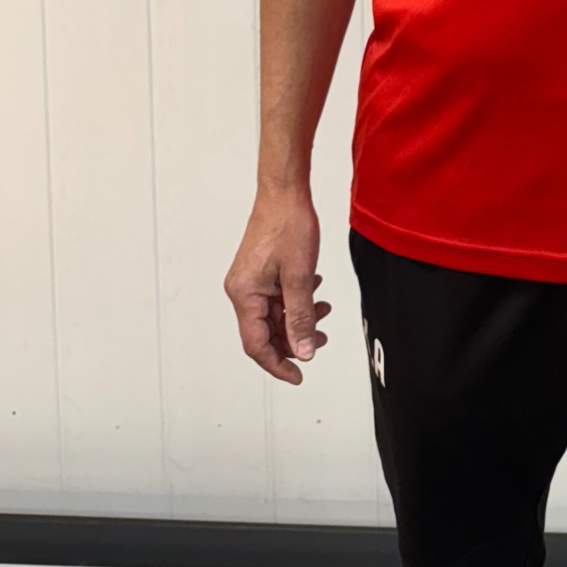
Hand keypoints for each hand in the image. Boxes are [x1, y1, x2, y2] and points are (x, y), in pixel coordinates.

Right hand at [224, 186, 332, 383]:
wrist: (285, 191)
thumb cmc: (287, 224)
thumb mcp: (300, 277)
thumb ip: (301, 318)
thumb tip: (304, 351)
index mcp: (244, 294)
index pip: (256, 344)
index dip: (278, 364)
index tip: (298, 375)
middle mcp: (242, 289)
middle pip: (265, 331)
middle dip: (294, 338)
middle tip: (320, 340)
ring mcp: (251, 280)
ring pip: (274, 313)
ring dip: (299, 317)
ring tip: (323, 312)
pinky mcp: (260, 270)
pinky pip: (277, 296)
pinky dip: (296, 300)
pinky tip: (314, 291)